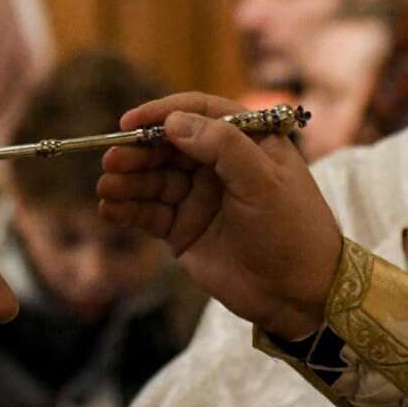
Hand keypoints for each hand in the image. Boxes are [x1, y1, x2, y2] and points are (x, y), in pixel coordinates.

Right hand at [99, 92, 342, 339]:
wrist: (299, 293)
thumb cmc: (292, 229)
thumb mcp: (263, 181)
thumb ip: (222, 147)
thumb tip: (176, 121)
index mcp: (247, 140)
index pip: (200, 113)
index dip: (164, 113)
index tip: (131, 121)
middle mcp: (219, 164)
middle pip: (169, 146)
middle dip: (138, 151)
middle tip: (113, 159)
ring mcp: (199, 196)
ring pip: (154, 179)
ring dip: (128, 180)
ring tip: (108, 186)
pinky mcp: (183, 229)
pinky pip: (149, 212)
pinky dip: (128, 209)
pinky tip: (112, 209)